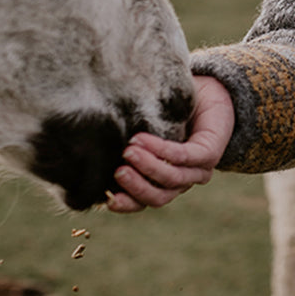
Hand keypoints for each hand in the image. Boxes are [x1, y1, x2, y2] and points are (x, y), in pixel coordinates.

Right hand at [108, 74, 232, 211]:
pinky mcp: (208, 153)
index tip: (106, 199)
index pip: (142, 201)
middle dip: (136, 187)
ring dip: (148, 167)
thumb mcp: (140, 130)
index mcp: (162, 181)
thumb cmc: (165, 112)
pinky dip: (161, 150)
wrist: (204, 91)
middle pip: (158, 197)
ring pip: (171, 179)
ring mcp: (197, 169)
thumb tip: (86, 147)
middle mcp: (180, 181)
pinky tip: (142, 139)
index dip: (125, 204)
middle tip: (118, 170)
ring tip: (129, 150)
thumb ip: (123, 145)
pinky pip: (183, 157)